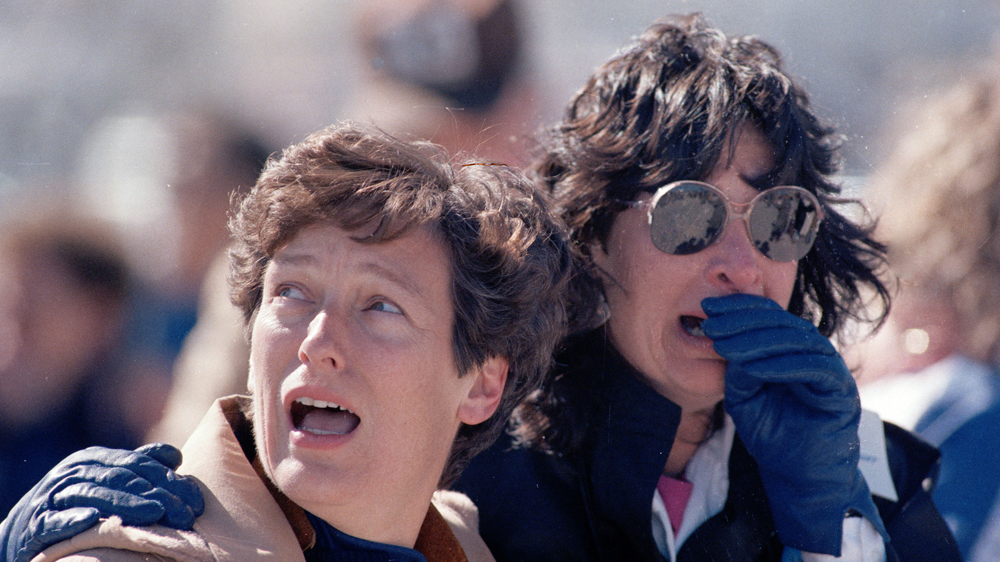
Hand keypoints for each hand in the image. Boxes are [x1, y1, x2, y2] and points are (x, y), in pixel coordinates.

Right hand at [0, 443, 204, 561]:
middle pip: (122, 479)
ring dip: (126, 504)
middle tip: (185, 514)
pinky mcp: (36, 523)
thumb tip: (175, 456)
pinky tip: (92, 519)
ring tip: (155, 513)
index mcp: (95, 459)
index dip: (170, 481)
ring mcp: (54, 496)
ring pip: (94, 496)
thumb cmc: (76, 501)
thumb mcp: (106, 479)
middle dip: (157, 495)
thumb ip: (138, 466)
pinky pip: (54, 520)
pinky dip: (73, 519)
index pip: (139, 465)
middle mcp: (76, 472)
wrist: (26, 526)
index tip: (196, 502)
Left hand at [700, 294, 885, 555]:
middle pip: (781, 322)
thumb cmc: (771, 433)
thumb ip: (737, 369)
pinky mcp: (841, 388)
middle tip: (712, 325)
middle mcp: (812, 351)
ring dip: (757, 341)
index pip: (768, 315)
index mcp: (791, 348)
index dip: (738, 308)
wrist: (796, 473)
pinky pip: (814, 367)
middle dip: (742, 321)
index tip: (707, 308)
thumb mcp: (743, 396)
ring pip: (797, 340)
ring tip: (725, 346)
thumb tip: (726, 342)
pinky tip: (752, 368)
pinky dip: (782, 365)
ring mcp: (830, 368)